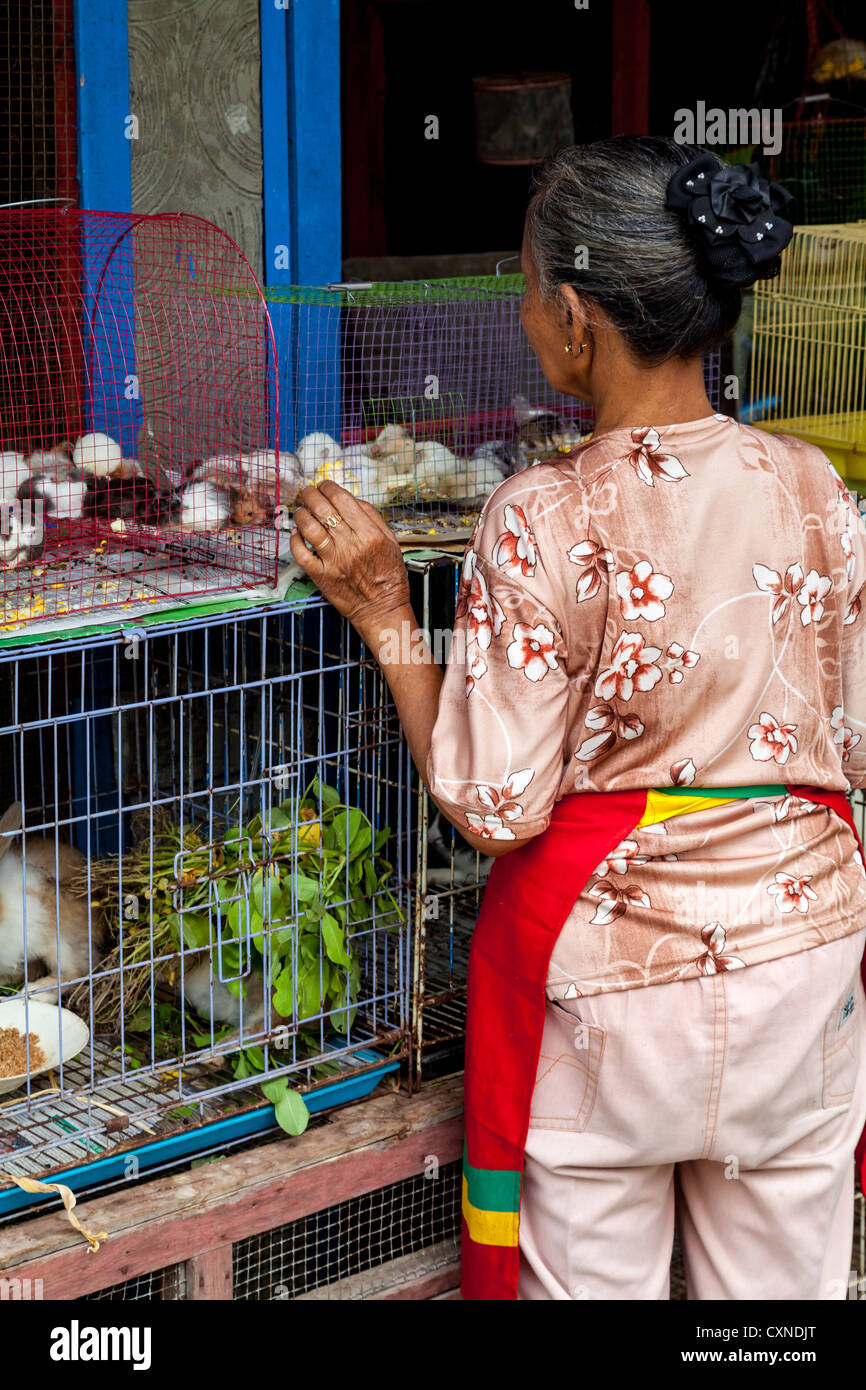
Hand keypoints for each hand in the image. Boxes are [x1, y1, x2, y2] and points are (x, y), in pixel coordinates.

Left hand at [289, 481, 410, 635]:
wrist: (382, 608)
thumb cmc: (388, 576)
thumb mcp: (391, 541)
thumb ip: (372, 517)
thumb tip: (351, 499)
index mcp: (369, 534)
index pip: (342, 499)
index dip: (329, 487)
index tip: (324, 485)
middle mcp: (350, 545)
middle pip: (322, 509)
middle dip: (311, 494)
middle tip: (309, 492)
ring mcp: (333, 561)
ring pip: (308, 527)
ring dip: (301, 513)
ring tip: (302, 511)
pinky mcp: (321, 576)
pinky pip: (300, 553)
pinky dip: (295, 539)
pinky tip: (298, 534)